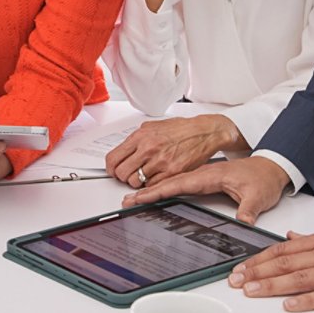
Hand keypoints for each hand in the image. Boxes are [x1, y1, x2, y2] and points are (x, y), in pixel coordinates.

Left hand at [105, 114, 246, 187]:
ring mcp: (160, 162)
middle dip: (122, 176)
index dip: (110, 168)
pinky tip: (156, 176)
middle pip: (122, 173)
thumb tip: (123, 151)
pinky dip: (151, 184)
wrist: (203, 132)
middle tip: (128, 174)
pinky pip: (152, 185)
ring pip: (136, 182)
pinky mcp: (172, 172)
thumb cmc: (180, 129)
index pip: (113, 158)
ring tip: (143, 175)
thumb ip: (136, 139)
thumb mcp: (152, 127)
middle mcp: (148, 149)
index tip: (112, 170)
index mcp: (140, 137)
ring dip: (137, 181)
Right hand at [122, 155, 289, 224]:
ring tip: (135, 197)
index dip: (159, 191)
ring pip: (174, 183)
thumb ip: (248, 209)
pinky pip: (180, 184)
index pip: (180, 184)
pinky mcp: (206, 180)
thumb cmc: (264, 178)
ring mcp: (204, 176)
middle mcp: (204, 175)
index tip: (142, 196)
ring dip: (153, 189)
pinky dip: (165, 189)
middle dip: (148, 190)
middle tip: (128, 200)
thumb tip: (243, 221)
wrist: (272, 167)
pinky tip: (157, 194)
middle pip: (170, 183)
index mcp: (211, 175)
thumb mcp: (258, 196)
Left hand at [227, 230, 313, 310]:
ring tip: (253, 291)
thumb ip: (312, 240)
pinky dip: (307, 301)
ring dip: (273, 285)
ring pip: (300, 277)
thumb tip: (290, 236)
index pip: (283, 249)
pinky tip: (290, 306)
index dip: (259, 259)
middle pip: (286, 262)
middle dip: (258, 272)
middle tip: (238, 280)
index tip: (242, 268)